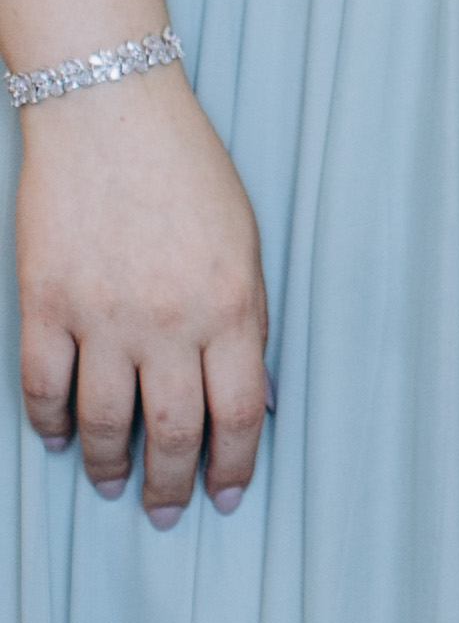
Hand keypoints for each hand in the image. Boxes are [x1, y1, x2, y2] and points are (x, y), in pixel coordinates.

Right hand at [14, 69, 269, 517]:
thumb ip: (245, 320)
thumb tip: (251, 395)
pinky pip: (44, 387)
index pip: (241, 413)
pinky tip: (58, 440)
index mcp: (231, 304)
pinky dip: (49, 424)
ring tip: (112, 485)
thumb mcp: (244, 243)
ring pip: (103, 423)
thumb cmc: (188, 170)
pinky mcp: (45, 303)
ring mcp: (102, 315)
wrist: (110, 109)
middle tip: (166, 513)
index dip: (233, 465)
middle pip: (174, 431)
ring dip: (108, 465)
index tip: (224, 495)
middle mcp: (169, 320)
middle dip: (172, 484)